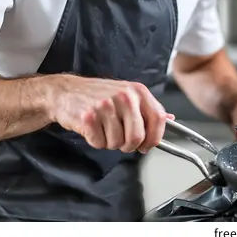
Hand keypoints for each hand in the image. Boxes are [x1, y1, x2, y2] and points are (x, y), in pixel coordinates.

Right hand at [49, 74, 173, 153]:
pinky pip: (100, 143)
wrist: (66, 92)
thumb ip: (148, 108)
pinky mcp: (88, 117)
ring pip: (118, 143)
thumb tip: (170, 119)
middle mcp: (124, 96)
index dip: (155, 138)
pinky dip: (96, 142)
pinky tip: (93, 129)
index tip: (148, 145)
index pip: (158, 119)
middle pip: (137, 137)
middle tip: (121, 140)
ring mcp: (106, 106)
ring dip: (110, 143)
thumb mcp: (128, 94)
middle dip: (130, 145)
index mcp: (138, 91)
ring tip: (104, 129)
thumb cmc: (98, 95)